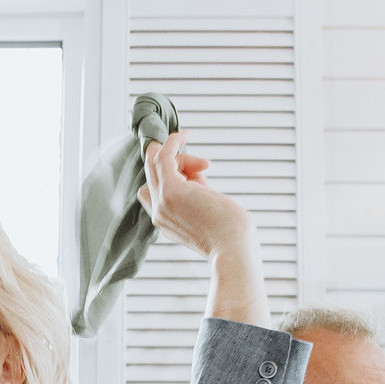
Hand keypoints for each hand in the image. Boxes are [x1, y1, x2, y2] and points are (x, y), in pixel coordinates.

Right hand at [139, 132, 254, 261]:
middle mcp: (158, 213)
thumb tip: (196, 167)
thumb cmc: (230, 233)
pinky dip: (172, 142)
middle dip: (175, 162)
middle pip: (153, 173)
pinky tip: (184, 134)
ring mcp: (162, 203)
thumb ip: (197, 188)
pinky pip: (163, 156)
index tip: (195, 170)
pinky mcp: (171, 192)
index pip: (150, 191)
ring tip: (205, 165)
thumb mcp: (208, 208)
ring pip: (156, 162)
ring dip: (180, 155)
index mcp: (164, 222)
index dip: (169, 174)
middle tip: (203, 165)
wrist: (234, 250)